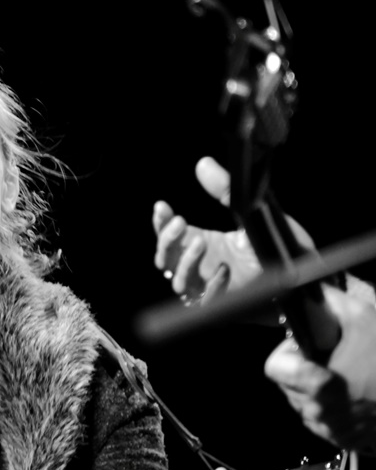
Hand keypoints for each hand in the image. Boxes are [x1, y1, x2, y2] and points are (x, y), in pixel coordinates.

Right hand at [152, 156, 313, 306]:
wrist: (308, 278)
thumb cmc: (279, 247)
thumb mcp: (251, 212)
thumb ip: (226, 191)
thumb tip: (202, 163)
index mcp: (203, 244)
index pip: (169, 235)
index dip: (160, 222)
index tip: (163, 206)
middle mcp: (201, 267)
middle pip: (165, 259)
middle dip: (167, 240)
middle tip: (181, 222)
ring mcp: (210, 287)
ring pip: (178, 281)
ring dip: (185, 262)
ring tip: (200, 242)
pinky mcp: (224, 306)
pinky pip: (204, 301)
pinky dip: (211, 286)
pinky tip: (223, 271)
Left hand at [264, 284, 375, 452]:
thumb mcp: (363, 319)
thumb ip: (330, 301)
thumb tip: (310, 288)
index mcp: (315, 386)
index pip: (274, 367)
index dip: (287, 352)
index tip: (307, 346)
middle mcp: (316, 413)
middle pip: (286, 383)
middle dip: (303, 367)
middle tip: (330, 357)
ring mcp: (329, 430)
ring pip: (303, 401)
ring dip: (315, 386)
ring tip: (345, 375)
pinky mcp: (342, 439)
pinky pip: (321, 418)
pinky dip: (331, 405)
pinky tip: (352, 392)